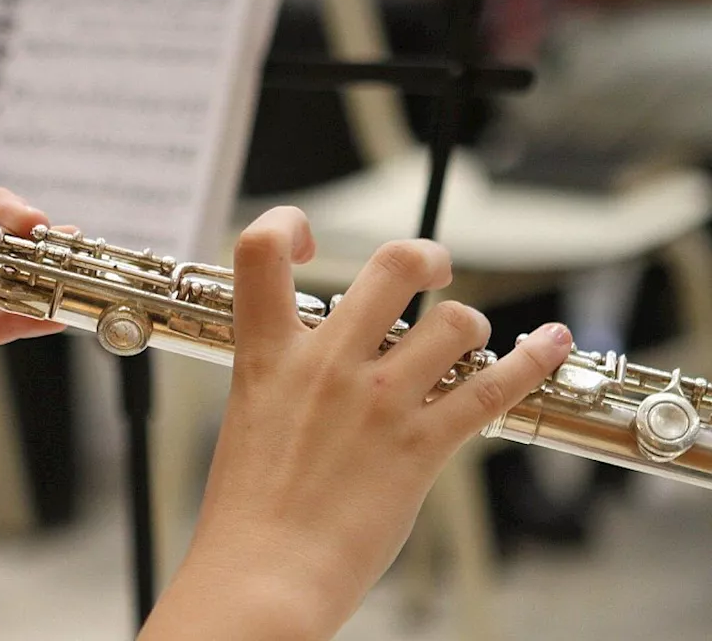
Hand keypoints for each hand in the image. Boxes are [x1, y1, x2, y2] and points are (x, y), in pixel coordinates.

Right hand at [142, 207, 572, 638]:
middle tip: (430, 269)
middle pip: (394, 265)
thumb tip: (324, 355)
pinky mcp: (420, 445)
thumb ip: (285, 376)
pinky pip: (492, 386)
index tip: (311, 242)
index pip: (260, 248)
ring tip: (460, 345)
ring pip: (455, 322)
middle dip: (425, 256)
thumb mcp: (250, 418)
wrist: (263, 573)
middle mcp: (326, 364)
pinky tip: (549, 341)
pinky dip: (532, 358)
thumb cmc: (249, 510)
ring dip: (467, 327)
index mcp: (267, 355)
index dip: (289, 225)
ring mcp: (378, 402)